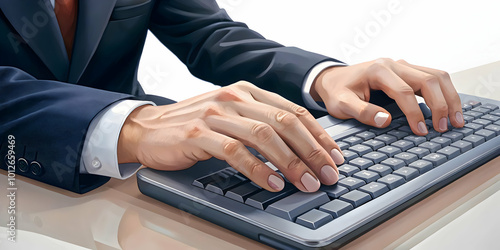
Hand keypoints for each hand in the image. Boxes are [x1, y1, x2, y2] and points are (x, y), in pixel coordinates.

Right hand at [117, 81, 344, 191]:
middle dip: (312, 151)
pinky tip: (272, 183)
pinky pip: (235, 151)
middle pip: (285, 122)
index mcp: (246, 91)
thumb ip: (259, 123)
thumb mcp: (230, 116)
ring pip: (264, 135)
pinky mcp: (198, 133)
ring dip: (291, 162)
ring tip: (307, 183)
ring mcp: (216, 113)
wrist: (147, 128)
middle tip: (329, 175)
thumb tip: (300, 147)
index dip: (319, 135)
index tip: (335, 157)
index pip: (293, 111)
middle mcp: (234, 97)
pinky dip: (257, 169)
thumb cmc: (193, 126)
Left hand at [312, 58, 464, 134]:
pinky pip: (433, 77)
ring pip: (436, 75)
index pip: (404, 91)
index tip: (421, 131)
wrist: (333, 79)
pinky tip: (449, 108)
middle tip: (444, 128)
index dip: (415, 113)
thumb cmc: (337, 92)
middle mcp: (394, 64)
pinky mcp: (408, 71)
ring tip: (456, 120)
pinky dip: (445, 92)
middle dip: (440, 105)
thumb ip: (361, 111)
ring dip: (449, 97)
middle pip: (428, 80)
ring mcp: (403, 65)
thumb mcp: (341, 104)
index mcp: (378, 70)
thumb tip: (386, 120)